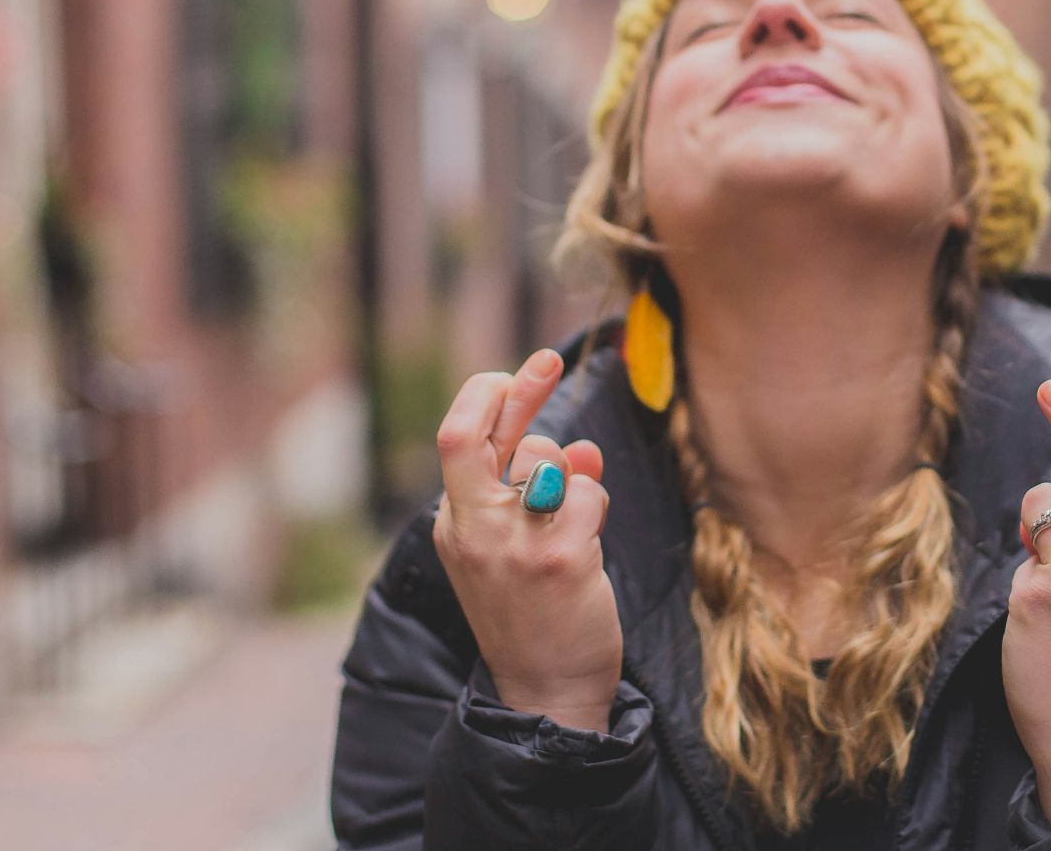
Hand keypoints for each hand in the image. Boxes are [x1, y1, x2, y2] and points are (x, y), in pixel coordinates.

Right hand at [433, 349, 623, 731]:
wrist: (547, 693)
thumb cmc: (535, 617)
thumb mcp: (517, 549)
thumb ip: (537, 492)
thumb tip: (580, 447)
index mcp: (455, 525)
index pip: (454, 441)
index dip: (484, 397)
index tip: (515, 372)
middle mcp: (473, 530)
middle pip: (472, 435)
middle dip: (517, 387)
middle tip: (547, 358)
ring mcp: (512, 544)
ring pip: (547, 460)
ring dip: (574, 476)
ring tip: (576, 524)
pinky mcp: (559, 558)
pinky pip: (587, 494)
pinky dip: (596, 506)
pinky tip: (590, 545)